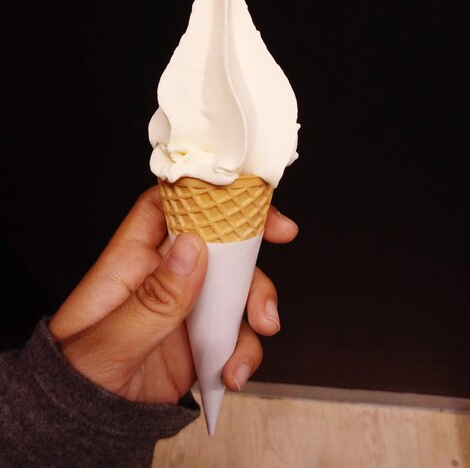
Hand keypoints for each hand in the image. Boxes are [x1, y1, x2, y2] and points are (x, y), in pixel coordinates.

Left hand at [48, 185, 297, 403]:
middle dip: (250, 250)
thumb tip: (191, 246)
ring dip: (256, 305)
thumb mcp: (110, 340)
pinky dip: (245, 350)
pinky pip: (236, 333)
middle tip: (280, 243)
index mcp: (132, 261)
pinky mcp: (200, 341)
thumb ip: (153, 297)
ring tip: (258, 331)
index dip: (205, 192)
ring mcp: (185, 309)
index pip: (168, 206)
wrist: (87, 427)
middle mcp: (164, 279)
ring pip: (235, 287)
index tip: (244, 196)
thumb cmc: (77, 377)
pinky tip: (233, 372)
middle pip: (217, 243)